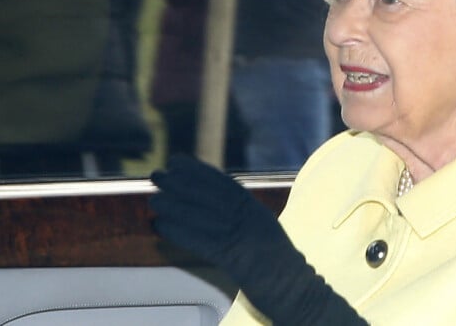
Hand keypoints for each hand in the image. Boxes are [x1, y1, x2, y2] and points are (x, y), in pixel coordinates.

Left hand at [150, 155, 367, 324]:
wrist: (301, 294)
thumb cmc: (279, 268)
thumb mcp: (261, 232)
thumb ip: (241, 218)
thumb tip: (213, 206)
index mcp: (255, 210)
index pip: (223, 183)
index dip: (198, 171)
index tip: (177, 161)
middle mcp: (251, 218)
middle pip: (211, 195)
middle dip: (181, 183)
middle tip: (156, 175)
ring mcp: (247, 238)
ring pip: (205, 216)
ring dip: (176, 206)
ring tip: (154, 199)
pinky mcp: (239, 261)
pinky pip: (205, 243)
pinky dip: (182, 233)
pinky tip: (162, 227)